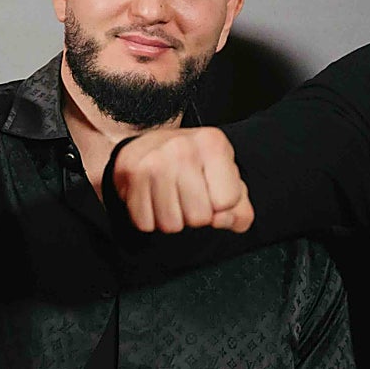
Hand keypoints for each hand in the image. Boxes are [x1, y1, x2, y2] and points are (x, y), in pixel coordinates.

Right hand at [112, 127, 253, 233]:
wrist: (150, 146)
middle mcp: (183, 148)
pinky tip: (154, 200)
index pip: (227, 201)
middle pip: (199, 217)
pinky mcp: (130, 174)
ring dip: (173, 219)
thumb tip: (222, 220)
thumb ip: (239, 210)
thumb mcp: (227, 179)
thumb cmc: (195, 165)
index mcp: (214, 144)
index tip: (212, 193)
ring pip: (171, 224)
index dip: (221, 207)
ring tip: (172, 198)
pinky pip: (145, 223)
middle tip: (189, 197)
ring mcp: (154, 161)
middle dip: (196, 216)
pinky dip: (151, 219)